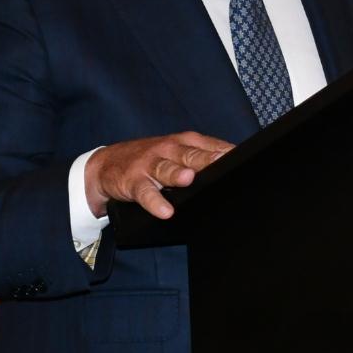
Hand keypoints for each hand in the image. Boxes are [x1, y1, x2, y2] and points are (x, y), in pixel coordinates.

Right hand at [84, 131, 232, 219]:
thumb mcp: (179, 151)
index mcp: (186, 141)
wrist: (109, 163)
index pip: (211, 146)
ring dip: (177, 173)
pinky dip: (155, 202)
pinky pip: (146, 193)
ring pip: (167, 169)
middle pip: (191, 155)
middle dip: (205, 159)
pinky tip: (165, 210)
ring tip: (188, 179)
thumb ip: (205, 155)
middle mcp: (170, 150)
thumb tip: (236, 163)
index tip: (243, 162)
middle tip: (221, 164)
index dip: (226, 154)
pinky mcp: (134, 181)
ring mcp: (151, 164)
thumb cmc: (154, 158)